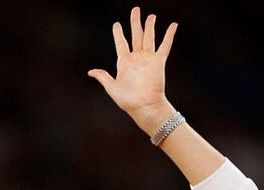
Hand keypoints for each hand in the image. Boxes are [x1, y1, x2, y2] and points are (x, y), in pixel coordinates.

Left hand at [88, 6, 178, 134]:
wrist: (144, 106)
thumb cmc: (128, 100)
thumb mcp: (112, 87)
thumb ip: (103, 77)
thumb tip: (90, 72)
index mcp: (124, 62)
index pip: (121, 43)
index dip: (118, 33)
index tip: (117, 24)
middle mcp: (136, 58)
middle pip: (136, 35)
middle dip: (135, 22)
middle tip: (135, 10)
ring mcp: (148, 58)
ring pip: (149, 37)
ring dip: (150, 26)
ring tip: (151, 15)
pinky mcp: (159, 61)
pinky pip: (165, 45)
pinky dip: (169, 35)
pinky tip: (173, 25)